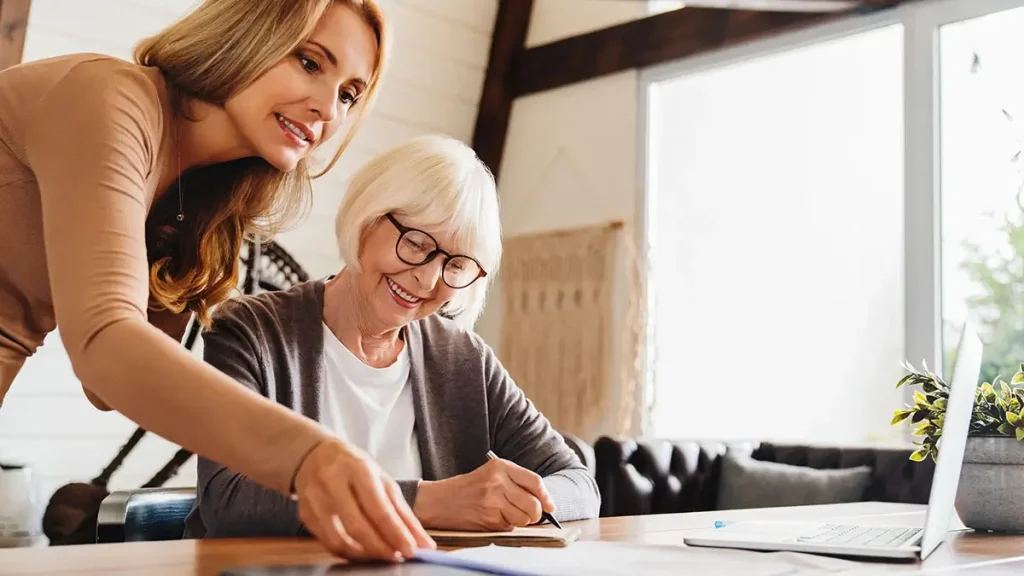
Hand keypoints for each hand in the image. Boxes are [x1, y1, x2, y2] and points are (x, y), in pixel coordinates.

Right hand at [292, 438, 435, 560]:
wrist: (315, 455)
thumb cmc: (354, 467)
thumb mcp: (381, 479)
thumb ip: (402, 512)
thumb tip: (422, 542)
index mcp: (358, 468)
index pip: (379, 508)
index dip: (396, 533)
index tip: (411, 550)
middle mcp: (332, 482)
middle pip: (357, 525)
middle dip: (381, 547)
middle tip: (397, 557)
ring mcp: (314, 499)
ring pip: (338, 539)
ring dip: (363, 554)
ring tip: (381, 555)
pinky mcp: (304, 514)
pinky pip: (327, 542)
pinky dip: (347, 552)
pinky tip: (362, 551)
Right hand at [413, 457, 555, 530]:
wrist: (438, 501)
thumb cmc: (466, 488)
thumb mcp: (490, 474)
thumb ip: (515, 482)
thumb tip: (544, 502)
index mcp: (500, 467)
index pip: (535, 481)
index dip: (546, 496)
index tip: (550, 506)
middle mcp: (498, 482)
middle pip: (533, 503)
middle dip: (535, 514)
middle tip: (528, 514)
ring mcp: (493, 501)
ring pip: (524, 518)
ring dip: (521, 521)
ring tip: (507, 514)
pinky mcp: (488, 518)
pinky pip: (510, 526)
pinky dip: (507, 525)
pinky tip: (494, 518)